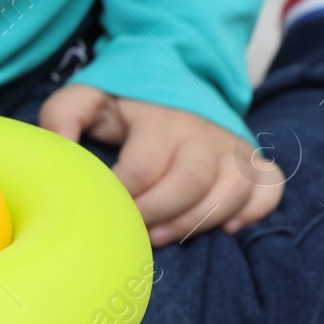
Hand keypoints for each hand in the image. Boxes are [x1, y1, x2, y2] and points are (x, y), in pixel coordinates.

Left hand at [39, 84, 283, 246]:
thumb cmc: (124, 105)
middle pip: (191, 180)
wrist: (175, 84)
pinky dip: (253, 212)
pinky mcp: (252, 162)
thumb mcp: (88, 100)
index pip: (144, 165)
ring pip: (231, 190)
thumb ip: (63, 116)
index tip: (103, 209)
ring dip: (196, 221)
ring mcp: (231, 148)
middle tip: (132, 233)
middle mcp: (201, 132)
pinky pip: (269, 188)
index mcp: (159, 120)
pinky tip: (226, 230)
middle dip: (158, 214)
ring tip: (162, 238)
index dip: (122, 195)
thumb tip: (54, 144)